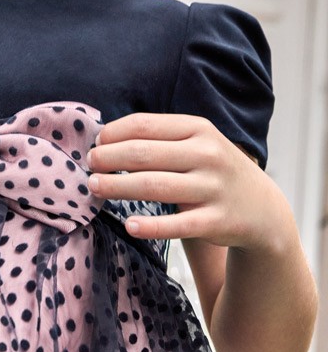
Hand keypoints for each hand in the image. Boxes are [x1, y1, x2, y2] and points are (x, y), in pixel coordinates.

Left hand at [87, 113, 277, 250]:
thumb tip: (105, 138)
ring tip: (95, 187)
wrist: (262, 209)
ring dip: (119, 186)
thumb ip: (160, 139)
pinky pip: (177, 225)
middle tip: (89, 165)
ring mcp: (213, 188)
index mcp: (198, 129)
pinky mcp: (216, 221)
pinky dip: (151, 226)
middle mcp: (207, 155)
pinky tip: (130, 225)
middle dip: (110, 158)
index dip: (114, 133)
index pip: (145, 125)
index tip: (95, 143)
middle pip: (144, 154)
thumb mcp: (196, 144)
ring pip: (154, 186)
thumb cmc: (213, 171)